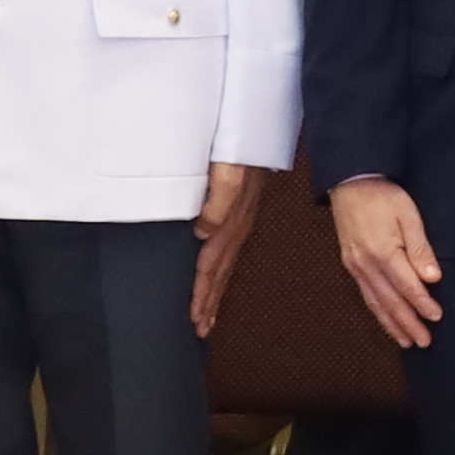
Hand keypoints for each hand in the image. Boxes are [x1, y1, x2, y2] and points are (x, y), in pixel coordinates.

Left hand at [187, 160, 261, 337]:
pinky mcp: (241, 211)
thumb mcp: (228, 175)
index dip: (203, 294)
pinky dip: (222, 269)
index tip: (197, 319)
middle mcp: (235, 226)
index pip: (212, 267)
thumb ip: (216, 205)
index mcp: (230, 222)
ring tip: (209, 313)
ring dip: (216, 291)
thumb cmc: (241, 149)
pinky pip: (230, 249)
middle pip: (220, 273)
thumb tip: (202, 234)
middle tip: (202, 328)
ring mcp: (240, 220)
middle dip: (210, 302)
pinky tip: (219, 273)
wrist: (258, 126)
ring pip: (225, 264)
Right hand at [331, 173, 442, 347]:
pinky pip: (366, 295)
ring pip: (375, 303)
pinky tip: (387, 320)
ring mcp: (355, 266)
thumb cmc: (383, 196)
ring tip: (406, 341)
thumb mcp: (408, 216)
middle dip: (408, 324)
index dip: (422, 304)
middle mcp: (366, 264)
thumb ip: (420, 249)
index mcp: (382, 252)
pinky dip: (377, 311)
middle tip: (424, 342)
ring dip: (392, 324)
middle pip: (390, 301)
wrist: (351, 182)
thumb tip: (432, 278)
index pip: (407, 286)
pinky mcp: (351, 265)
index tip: (437, 318)